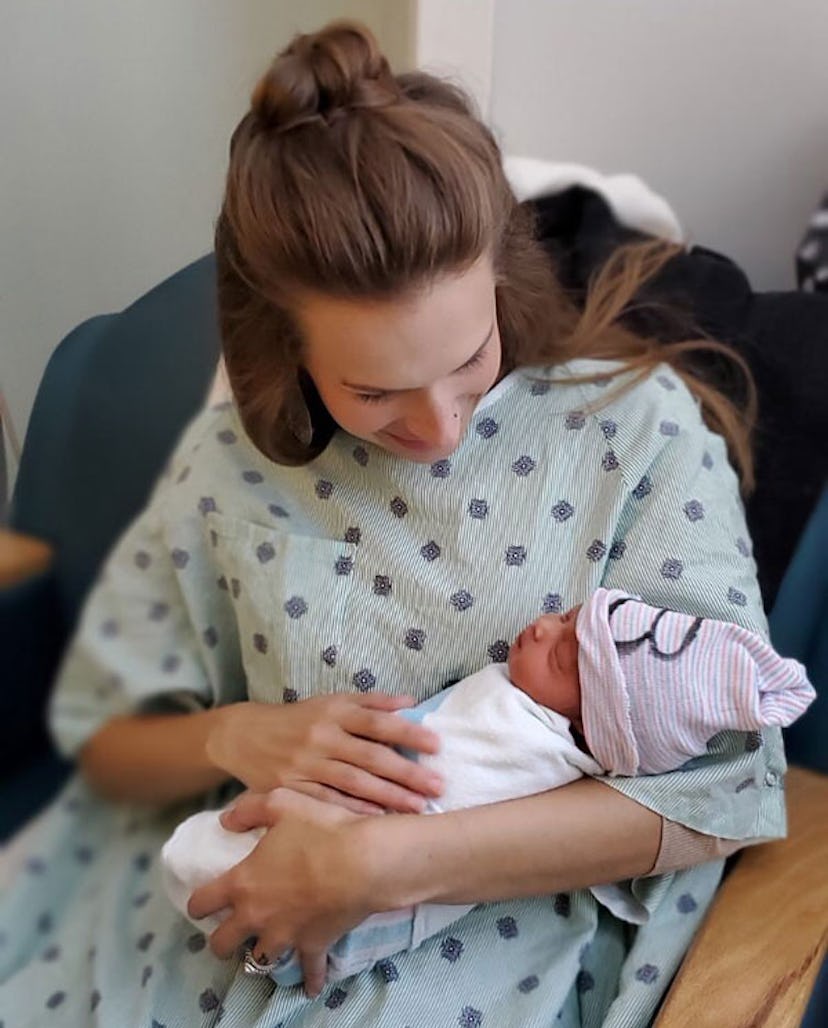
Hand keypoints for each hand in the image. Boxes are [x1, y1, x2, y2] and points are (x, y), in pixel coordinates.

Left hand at [188, 789, 379, 996]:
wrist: (363, 861)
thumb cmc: (321, 828)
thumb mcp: (281, 803)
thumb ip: (248, 810)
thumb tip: (225, 820)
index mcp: (243, 883)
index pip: (202, 902)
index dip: (198, 903)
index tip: (203, 903)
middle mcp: (257, 916)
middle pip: (222, 943)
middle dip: (221, 940)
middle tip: (230, 932)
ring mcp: (285, 935)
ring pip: (258, 960)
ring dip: (259, 955)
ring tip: (266, 946)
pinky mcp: (314, 945)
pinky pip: (309, 971)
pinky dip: (309, 979)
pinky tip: (311, 986)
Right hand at [206, 694, 442, 812]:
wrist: (243, 735)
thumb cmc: (297, 719)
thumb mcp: (330, 702)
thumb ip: (371, 702)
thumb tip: (410, 703)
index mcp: (334, 712)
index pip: (378, 723)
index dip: (408, 733)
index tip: (436, 745)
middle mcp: (322, 737)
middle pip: (370, 756)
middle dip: (406, 772)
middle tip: (438, 786)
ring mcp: (306, 764)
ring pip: (353, 782)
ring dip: (388, 796)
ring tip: (418, 806)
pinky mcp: (291, 788)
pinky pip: (327, 801)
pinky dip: (353, 810)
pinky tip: (378, 819)